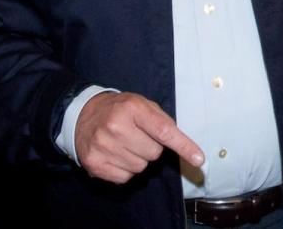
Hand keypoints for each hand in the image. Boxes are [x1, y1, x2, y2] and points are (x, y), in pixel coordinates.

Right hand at [75, 92, 203, 183]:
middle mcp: (116, 127)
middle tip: (138, 136)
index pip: (164, 131)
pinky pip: (125, 178)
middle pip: (154, 153)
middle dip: (152, 147)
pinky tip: (116, 154)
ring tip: (125, 144)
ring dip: (138, 158)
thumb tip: (184, 145)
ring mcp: (103, 146)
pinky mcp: (94, 163)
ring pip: (141, 167)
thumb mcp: (142, 104)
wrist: (84, 114)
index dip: (183, 146)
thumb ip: (162, 121)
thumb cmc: (120, 110)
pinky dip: (125, 169)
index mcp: (133, 108)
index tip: (198, 159)